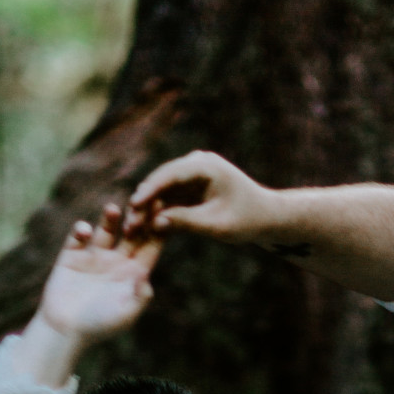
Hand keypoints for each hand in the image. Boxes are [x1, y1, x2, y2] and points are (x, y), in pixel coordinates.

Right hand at [38, 209, 162, 339]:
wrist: (64, 331)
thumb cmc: (98, 326)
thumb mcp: (125, 314)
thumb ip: (139, 296)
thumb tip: (146, 277)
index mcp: (133, 274)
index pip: (149, 247)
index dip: (158, 231)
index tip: (166, 213)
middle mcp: (116, 262)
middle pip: (131, 233)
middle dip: (138, 217)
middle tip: (144, 198)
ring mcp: (94, 257)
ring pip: (106, 230)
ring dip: (110, 218)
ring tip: (113, 209)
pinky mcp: (72, 255)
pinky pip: (78, 236)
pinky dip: (80, 230)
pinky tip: (84, 231)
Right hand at [124, 151, 276, 244]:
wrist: (265, 217)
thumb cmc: (247, 219)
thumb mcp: (217, 225)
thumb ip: (186, 222)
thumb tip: (155, 222)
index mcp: (206, 166)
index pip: (171, 174)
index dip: (150, 190)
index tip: (133, 205)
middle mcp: (196, 164)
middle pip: (161, 181)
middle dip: (144, 203)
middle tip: (128, 224)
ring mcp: (191, 174)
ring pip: (161, 191)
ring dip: (147, 210)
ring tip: (132, 229)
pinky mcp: (189, 187)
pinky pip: (168, 199)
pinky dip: (157, 213)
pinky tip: (143, 228)